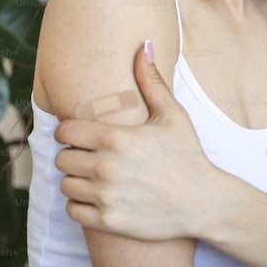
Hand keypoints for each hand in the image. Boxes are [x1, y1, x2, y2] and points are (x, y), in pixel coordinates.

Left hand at [54, 41, 214, 240]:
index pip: (66, 130)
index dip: (71, 131)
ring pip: (65, 185)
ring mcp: (106, 196)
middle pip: (62, 158)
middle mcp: (106, 167)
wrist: (204, 202)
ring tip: (94, 176)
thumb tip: (144, 46)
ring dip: (76, 180)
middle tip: (90, 156)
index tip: (82, 134)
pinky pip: (72, 210)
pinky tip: (98, 196)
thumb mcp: (173, 114)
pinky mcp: (108, 220)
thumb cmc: (188, 156)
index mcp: (116, 137)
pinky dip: (80, 204)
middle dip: (73, 155)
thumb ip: (151, 81)